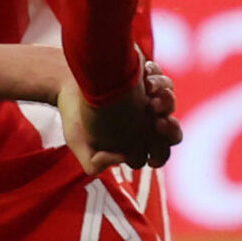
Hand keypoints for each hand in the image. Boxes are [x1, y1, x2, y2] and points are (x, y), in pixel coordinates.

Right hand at [60, 60, 182, 173]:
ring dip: (165, 100)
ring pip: (170, 104)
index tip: (149, 143)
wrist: (68, 83)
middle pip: (173, 133)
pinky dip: (157, 78)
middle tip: (157, 121)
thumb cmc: (75, 115)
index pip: (159, 155)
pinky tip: (144, 76)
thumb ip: (94, 164)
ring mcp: (150, 102)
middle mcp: (146, 125)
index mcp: (135, 144)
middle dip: (170, 128)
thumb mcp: (77, 143)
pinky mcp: (149, 80)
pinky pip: (164, 81)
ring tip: (148, 91)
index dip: (160, 151)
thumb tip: (123, 158)